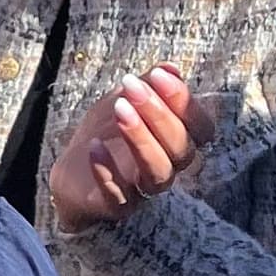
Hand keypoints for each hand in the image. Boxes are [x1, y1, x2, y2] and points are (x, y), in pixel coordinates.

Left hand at [50, 65, 207, 229]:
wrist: (72, 170)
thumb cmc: (107, 130)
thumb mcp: (123, 99)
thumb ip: (148, 85)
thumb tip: (171, 68)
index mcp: (178, 140)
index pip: (202, 128)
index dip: (186, 103)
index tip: (159, 76)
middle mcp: (169, 166)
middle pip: (181, 148)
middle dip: (159, 114)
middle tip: (132, 86)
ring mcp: (144, 189)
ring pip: (158, 173)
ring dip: (141, 139)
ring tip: (119, 108)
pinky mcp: (118, 207)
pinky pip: (119, 197)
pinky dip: (107, 172)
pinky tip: (94, 147)